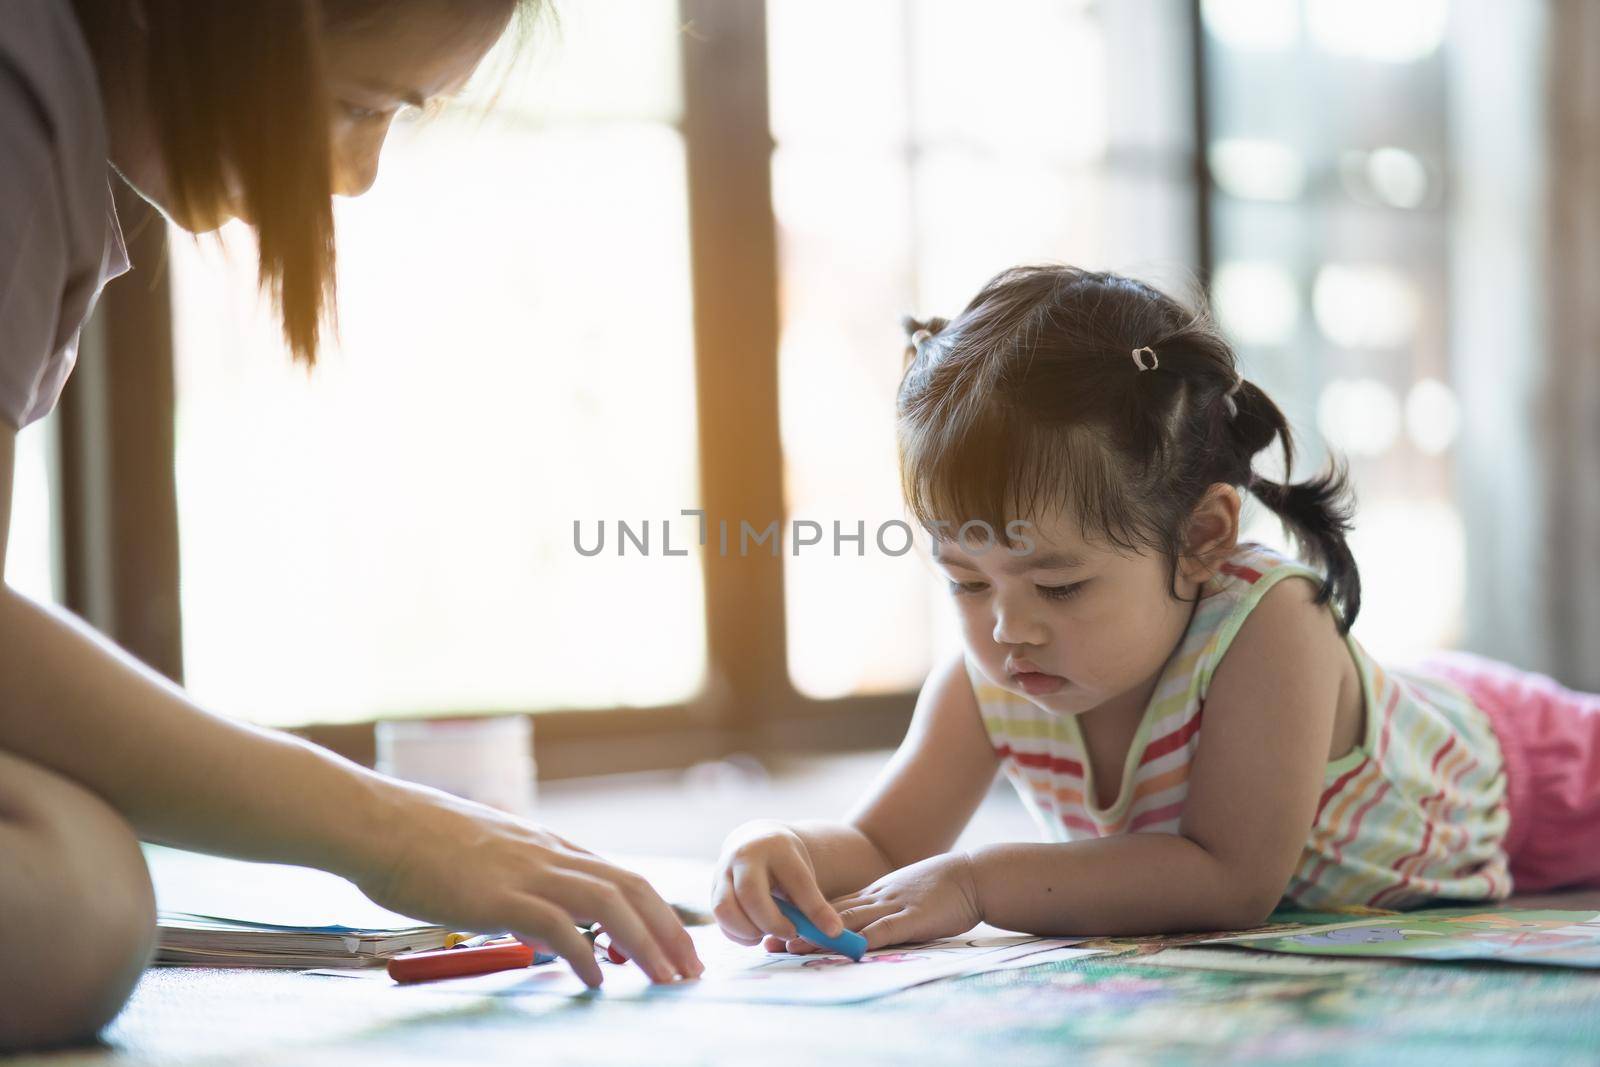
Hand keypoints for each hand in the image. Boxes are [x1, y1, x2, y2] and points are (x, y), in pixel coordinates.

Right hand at [354, 781, 701, 987]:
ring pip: (609, 902)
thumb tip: (541, 929)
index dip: (656, 912)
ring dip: (646, 943)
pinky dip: (586, 953)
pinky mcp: (498, 893)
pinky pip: (557, 924)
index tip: (678, 946)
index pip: (620, 876)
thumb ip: (520, 887)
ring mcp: (526, 870)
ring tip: (666, 980)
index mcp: (547, 846)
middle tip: (692, 971)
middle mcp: (548, 853)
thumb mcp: (486, 859)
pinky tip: (597, 982)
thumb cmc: (418, 845)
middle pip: (631, 887)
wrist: (376, 822)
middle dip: (670, 930)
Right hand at [711, 820, 844, 946]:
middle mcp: (744, 857)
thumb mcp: (803, 872)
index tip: (831, 931)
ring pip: (725, 908)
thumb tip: (832, 935)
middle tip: (791, 933)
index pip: (797, 881)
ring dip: (748, 931)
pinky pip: (720, 919)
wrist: (754, 841)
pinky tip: (755, 933)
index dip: (815, 909)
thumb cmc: (785, 863)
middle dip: (771, 923)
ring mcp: (723, 871)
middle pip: (750, 894)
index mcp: (777, 848)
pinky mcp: (712, 889)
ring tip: (767, 933)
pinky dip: (738, 934)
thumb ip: (814, 903)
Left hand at [762, 851, 981, 953]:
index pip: (832, 906)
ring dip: (820, 935)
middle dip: (799, 928)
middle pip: (831, 913)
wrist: (973, 875)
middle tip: (769, 941)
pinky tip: (847, 949)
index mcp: (875, 893)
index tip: (777, 928)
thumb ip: (883, 907)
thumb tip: (863, 923)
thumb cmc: (943, 888)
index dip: (803, 918)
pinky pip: (885, 930)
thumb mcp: (905, 893)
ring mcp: (894, 905)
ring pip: (850, 921)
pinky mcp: (914, 917)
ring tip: (792, 947)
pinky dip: (864, 940)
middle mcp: (878, 897)